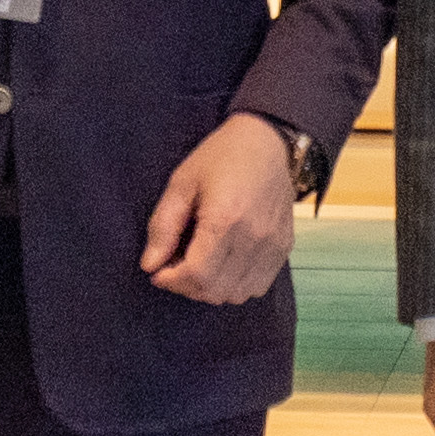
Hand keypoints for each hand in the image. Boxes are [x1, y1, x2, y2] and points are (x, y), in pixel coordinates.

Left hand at [137, 115, 300, 305]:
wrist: (266, 141)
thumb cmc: (221, 157)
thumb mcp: (181, 183)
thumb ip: (163, 226)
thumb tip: (150, 264)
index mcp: (225, 218)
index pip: (197, 275)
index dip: (171, 281)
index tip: (159, 271)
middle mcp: (254, 237)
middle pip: (215, 290)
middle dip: (187, 286)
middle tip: (175, 266)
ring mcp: (273, 245)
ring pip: (237, 294)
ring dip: (212, 289)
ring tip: (199, 265)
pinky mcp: (284, 247)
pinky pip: (258, 286)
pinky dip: (237, 285)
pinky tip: (225, 264)